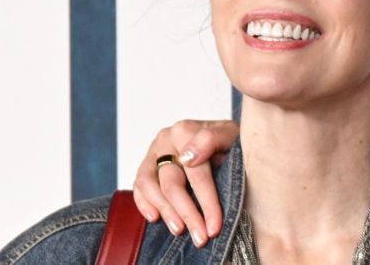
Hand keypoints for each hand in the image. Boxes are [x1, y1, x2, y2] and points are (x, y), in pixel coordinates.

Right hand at [132, 119, 239, 246]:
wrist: (223, 134)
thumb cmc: (230, 138)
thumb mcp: (232, 134)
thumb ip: (213, 138)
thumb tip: (189, 157)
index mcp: (186, 131)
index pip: (195, 172)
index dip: (207, 202)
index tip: (214, 226)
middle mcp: (165, 140)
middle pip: (172, 183)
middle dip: (188, 214)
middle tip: (200, 237)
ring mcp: (153, 152)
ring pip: (150, 185)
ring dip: (166, 211)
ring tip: (179, 230)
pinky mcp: (146, 164)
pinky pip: (138, 186)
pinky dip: (143, 202)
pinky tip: (154, 218)